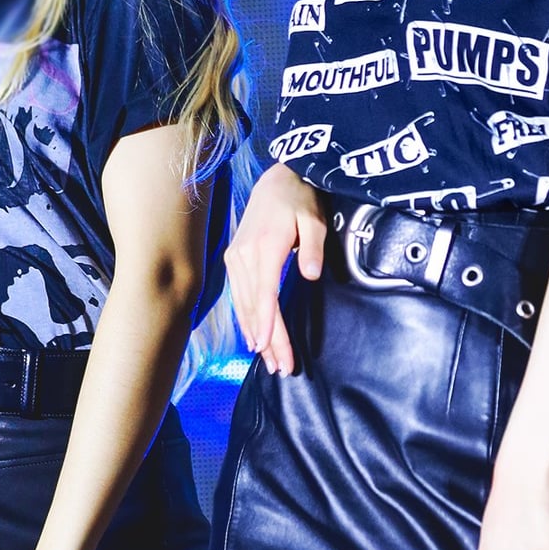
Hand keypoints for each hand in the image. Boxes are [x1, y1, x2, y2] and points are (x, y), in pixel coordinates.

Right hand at [224, 163, 326, 374]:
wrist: (276, 182)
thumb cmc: (299, 201)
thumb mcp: (314, 219)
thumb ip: (314, 248)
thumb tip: (312, 276)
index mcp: (265, 245)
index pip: (265, 292)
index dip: (268, 322)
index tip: (268, 347)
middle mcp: (244, 254)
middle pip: (255, 306)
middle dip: (268, 339)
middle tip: (281, 367)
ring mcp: (236, 258)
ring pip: (244, 304)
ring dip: (256, 334)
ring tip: (269, 361)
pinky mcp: (234, 259)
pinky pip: (239, 295)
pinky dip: (246, 319)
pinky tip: (253, 338)